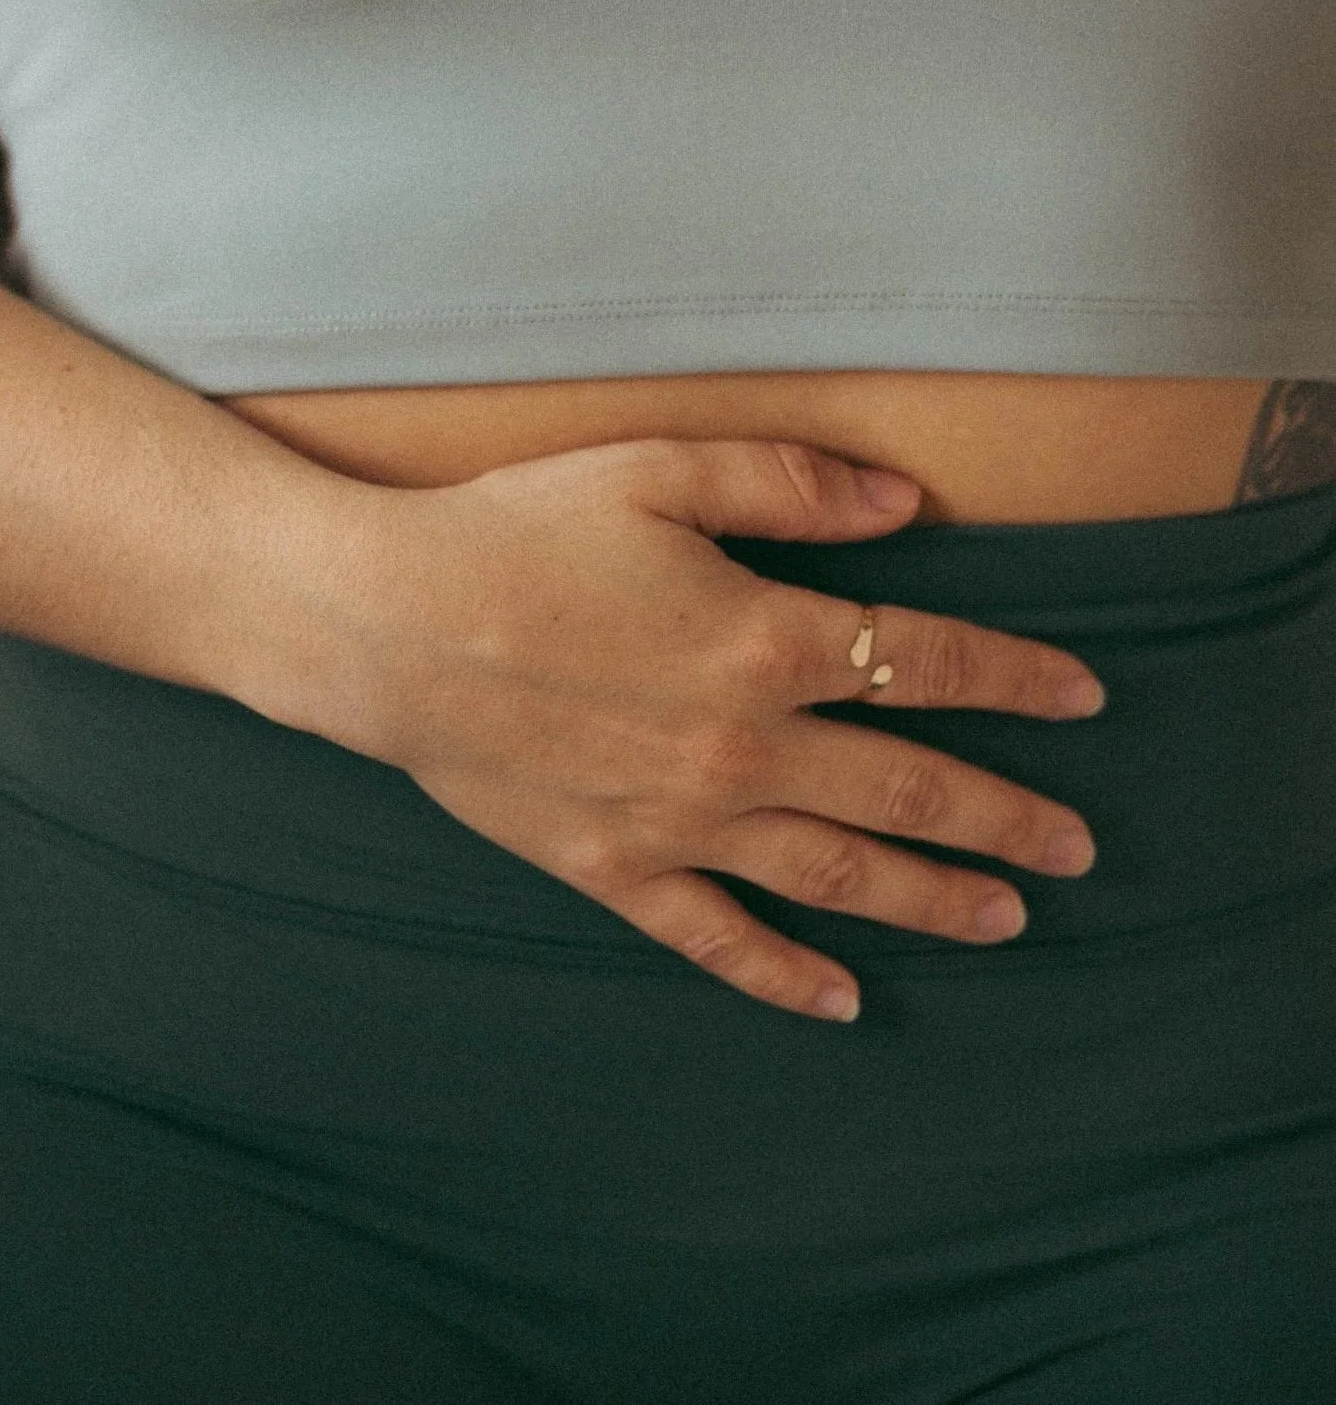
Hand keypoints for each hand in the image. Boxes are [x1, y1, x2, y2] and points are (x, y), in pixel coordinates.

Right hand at [319, 437, 1102, 1020]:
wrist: (384, 625)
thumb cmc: (518, 530)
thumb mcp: (657, 469)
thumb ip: (788, 483)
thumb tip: (903, 501)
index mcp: (764, 638)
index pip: (926, 660)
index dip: (1016, 676)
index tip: (1085, 695)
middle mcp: (742, 745)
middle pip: (908, 787)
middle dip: (1006, 815)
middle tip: (1081, 845)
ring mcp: (682, 820)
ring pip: (838, 873)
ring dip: (933, 898)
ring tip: (1007, 915)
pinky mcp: (615, 868)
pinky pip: (719, 937)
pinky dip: (786, 975)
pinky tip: (843, 1000)